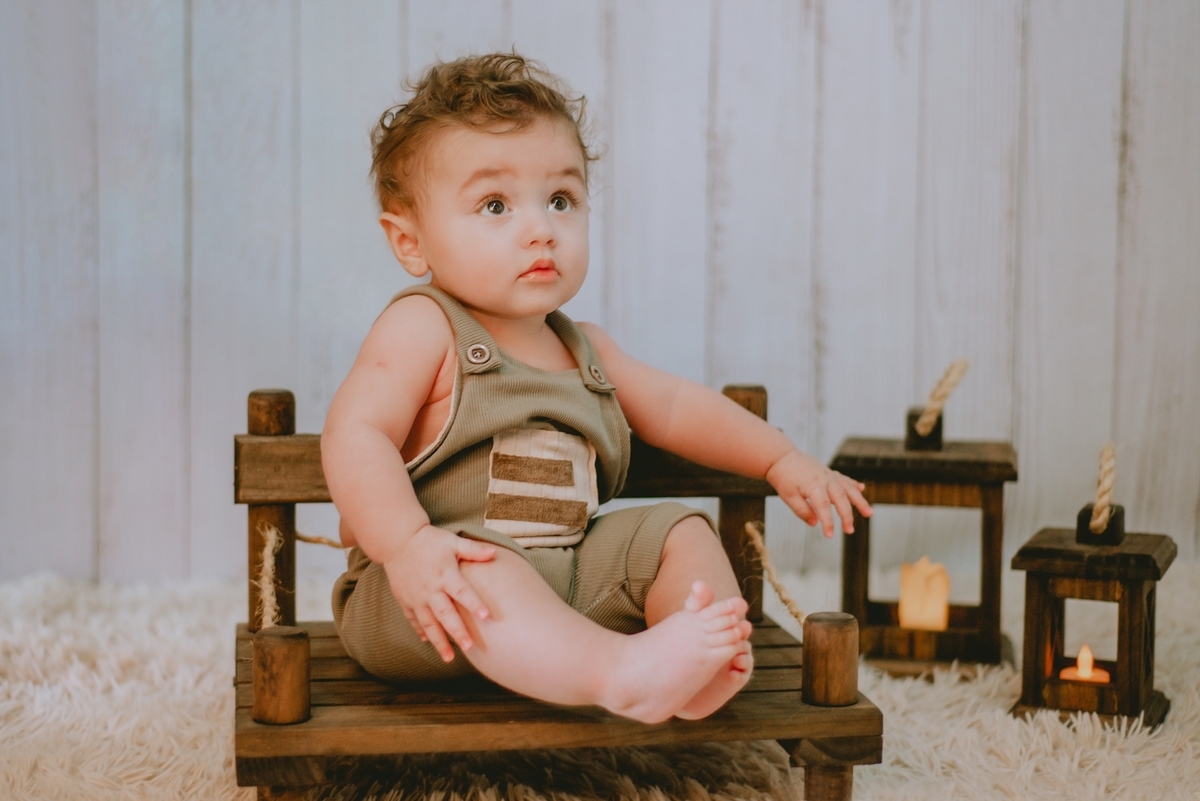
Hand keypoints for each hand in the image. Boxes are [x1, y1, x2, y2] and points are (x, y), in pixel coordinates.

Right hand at [381, 525, 495, 661]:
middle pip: (445, 614)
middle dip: (457, 632)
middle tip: (469, 647)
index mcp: (445, 575)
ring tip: (449, 657)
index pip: (462, 592)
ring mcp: (416, 597)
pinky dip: (421, 631)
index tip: (486, 617)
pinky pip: (414, 620)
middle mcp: (430, 589)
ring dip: (439, 641)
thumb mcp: (452, 542)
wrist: (397, 541)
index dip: (474, 604)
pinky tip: (428, 642)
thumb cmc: (429, 541)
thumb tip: (494, 553)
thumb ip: (473, 550)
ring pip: (428, 624)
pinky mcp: (405, 601)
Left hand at [765, 449, 871, 536]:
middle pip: (841, 499)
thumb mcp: (788, 497)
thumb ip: (802, 511)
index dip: (828, 522)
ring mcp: (828, 475)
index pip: (823, 507)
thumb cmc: (783, 477)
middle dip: (847, 516)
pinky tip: (862, 489)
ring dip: (860, 501)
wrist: (781, 457)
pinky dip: (853, 484)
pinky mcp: (828, 472)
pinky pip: (844, 479)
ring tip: (869, 513)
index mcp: (813, 486)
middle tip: (850, 531)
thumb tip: (815, 523)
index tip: (829, 535)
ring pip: (848, 488)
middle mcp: (824, 479)